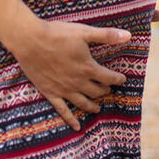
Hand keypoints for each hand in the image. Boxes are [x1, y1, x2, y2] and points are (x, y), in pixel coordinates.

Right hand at [5, 18, 130, 131]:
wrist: (31, 41)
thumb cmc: (57, 34)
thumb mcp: (84, 32)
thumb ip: (106, 35)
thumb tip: (128, 36)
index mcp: (87, 68)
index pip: (108, 77)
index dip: (117, 79)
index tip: (122, 79)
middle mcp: (78, 82)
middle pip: (97, 91)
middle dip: (105, 91)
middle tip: (108, 90)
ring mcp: (64, 90)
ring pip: (83, 103)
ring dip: (92, 106)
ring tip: (97, 108)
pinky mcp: (50, 93)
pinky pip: (63, 110)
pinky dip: (71, 120)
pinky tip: (77, 126)